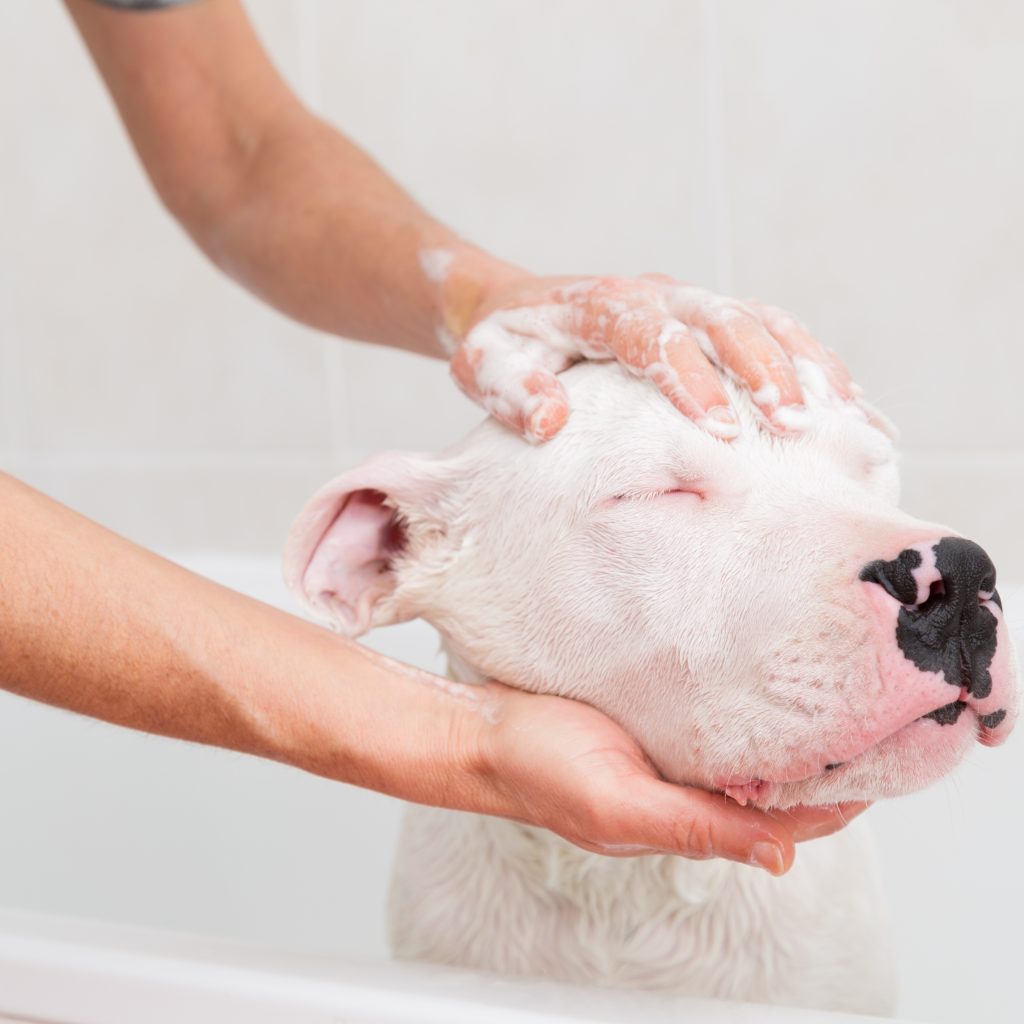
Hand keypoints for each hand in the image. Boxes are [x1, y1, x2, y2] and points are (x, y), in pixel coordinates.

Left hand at [449, 273, 852, 443]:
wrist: (516, 309)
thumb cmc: (501, 344)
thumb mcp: (482, 365)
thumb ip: (508, 388)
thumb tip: (550, 420)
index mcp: (600, 305)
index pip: (651, 335)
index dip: (689, 378)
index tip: (719, 427)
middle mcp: (653, 295)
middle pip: (721, 320)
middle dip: (763, 370)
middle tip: (794, 424)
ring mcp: (685, 302)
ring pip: (758, 319)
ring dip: (799, 364)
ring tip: (841, 415)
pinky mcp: (706, 318)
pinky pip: (769, 328)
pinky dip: (809, 360)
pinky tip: (846, 400)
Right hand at [478, 683, 868, 873]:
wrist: (484, 730)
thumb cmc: (538, 771)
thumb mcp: (618, 804)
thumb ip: (694, 829)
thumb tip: (780, 859)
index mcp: (684, 820)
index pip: (782, 821)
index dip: (833, 802)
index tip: (878, 766)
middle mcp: (685, 790)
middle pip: (773, 787)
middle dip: (821, 764)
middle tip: (869, 721)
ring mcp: (668, 754)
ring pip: (745, 751)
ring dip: (786, 734)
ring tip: (832, 698)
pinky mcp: (650, 719)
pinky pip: (710, 719)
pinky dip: (744, 708)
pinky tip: (761, 682)